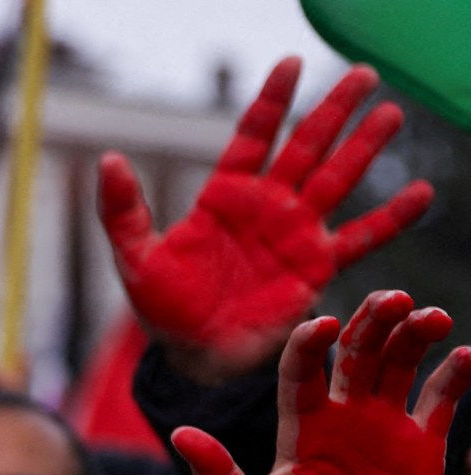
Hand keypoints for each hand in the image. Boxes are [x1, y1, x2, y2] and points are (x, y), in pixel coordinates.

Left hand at [99, 59, 431, 383]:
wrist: (192, 357)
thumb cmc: (163, 308)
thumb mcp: (135, 258)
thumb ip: (123, 210)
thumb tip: (108, 160)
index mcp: (226, 197)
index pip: (254, 135)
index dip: (272, 101)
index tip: (292, 65)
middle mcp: (267, 207)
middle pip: (306, 146)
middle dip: (333, 111)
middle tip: (363, 74)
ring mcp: (295, 234)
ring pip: (337, 180)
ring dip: (363, 149)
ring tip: (390, 115)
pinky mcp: (315, 268)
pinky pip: (360, 239)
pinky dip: (390, 219)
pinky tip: (420, 195)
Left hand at [171, 289, 470, 474]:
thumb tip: (179, 434)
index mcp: (298, 430)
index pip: (300, 371)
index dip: (309, 344)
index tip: (322, 326)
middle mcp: (341, 420)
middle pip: (357, 352)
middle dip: (372, 321)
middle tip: (393, 300)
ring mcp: (384, 430)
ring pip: (400, 365)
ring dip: (415, 335)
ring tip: (431, 317)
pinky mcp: (423, 450)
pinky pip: (441, 400)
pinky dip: (456, 374)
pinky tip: (466, 354)